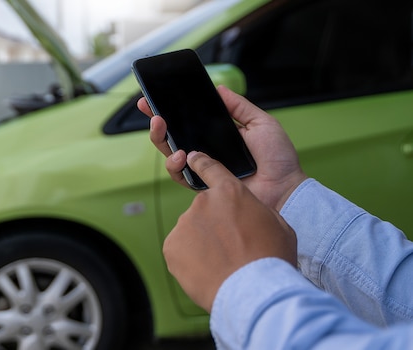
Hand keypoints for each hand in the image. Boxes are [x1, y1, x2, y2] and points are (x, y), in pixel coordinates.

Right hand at [137, 85, 307, 210]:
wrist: (285, 187)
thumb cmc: (278, 158)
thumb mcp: (261, 123)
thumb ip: (239, 106)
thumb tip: (219, 88)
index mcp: (217, 135)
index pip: (188, 121)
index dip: (170, 110)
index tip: (154, 98)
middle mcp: (206, 151)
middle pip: (172, 136)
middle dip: (157, 122)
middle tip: (152, 111)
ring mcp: (202, 169)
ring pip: (170, 154)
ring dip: (161, 139)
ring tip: (162, 127)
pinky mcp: (202, 186)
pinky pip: (180, 176)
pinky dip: (175, 165)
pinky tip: (180, 155)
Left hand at [163, 151, 296, 311]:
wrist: (253, 291)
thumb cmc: (271, 258)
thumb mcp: (277, 224)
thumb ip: (255, 209)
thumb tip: (246, 210)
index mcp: (230, 191)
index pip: (209, 168)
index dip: (201, 164)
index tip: (192, 159)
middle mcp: (203, 202)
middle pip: (204, 210)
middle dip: (213, 225)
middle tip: (231, 247)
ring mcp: (185, 223)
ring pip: (191, 231)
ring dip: (202, 243)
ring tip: (221, 263)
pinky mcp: (171, 246)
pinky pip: (180, 249)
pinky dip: (190, 259)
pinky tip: (207, 270)